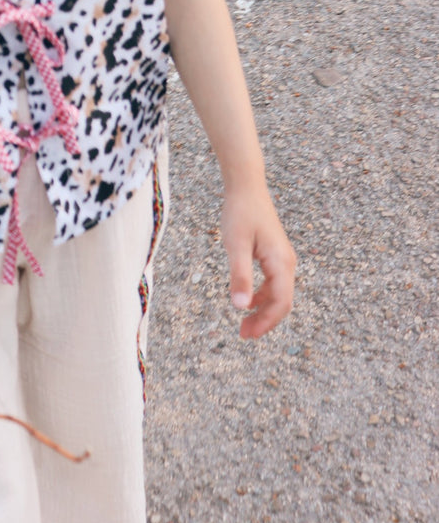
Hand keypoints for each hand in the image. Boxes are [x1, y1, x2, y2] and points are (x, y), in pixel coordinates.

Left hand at [221, 186, 295, 338]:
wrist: (246, 187)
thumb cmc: (240, 213)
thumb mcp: (236, 245)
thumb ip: (239, 276)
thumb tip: (240, 307)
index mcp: (281, 262)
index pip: (281, 302)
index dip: (266, 322)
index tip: (248, 334)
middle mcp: (287, 262)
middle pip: (282, 301)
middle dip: (265, 320)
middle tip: (243, 334)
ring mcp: (283, 259)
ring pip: (278, 294)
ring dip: (263, 310)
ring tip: (244, 324)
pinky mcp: (275, 255)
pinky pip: (273, 284)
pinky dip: (262, 296)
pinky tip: (247, 300)